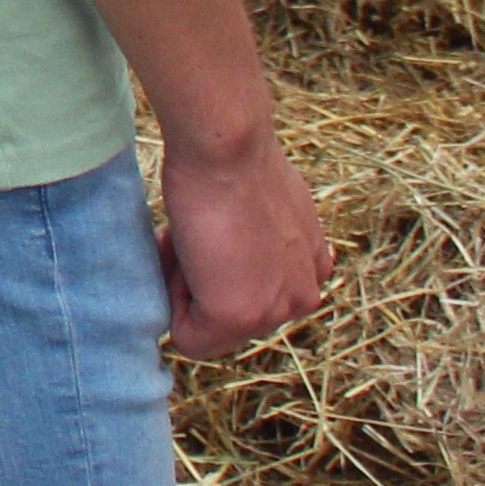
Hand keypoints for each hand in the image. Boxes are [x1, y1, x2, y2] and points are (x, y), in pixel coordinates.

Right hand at [158, 113, 331, 359]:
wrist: (228, 147)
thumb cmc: (235, 160)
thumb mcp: (268, 208)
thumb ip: (264, 244)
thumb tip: (236, 255)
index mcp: (313, 272)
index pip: (253, 298)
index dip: (217, 268)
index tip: (213, 228)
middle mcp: (302, 297)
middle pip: (229, 318)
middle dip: (201, 283)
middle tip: (196, 235)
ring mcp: (273, 310)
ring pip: (208, 328)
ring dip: (186, 289)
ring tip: (191, 241)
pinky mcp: (238, 315)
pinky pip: (188, 338)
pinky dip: (171, 302)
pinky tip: (185, 256)